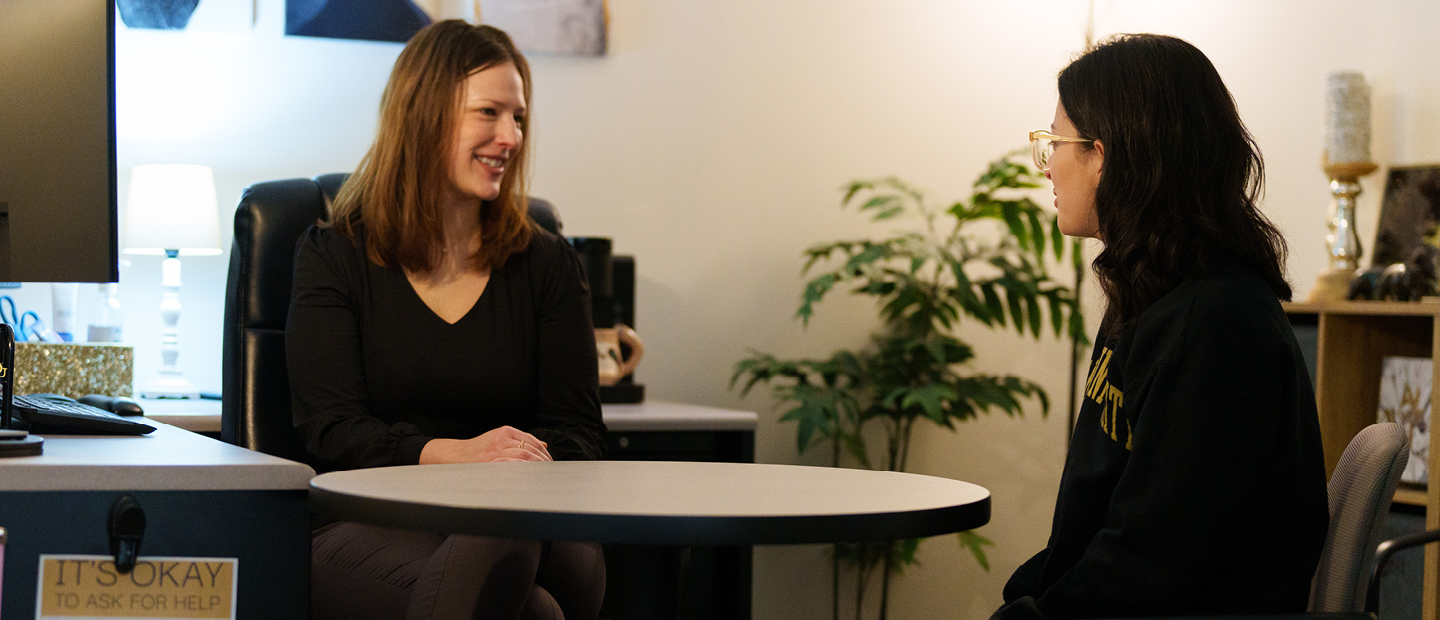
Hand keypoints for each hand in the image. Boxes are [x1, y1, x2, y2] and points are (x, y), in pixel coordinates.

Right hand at [419, 426, 551, 463]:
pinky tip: (530, 476)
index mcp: (505, 431)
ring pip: (524, 455)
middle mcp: (501, 438)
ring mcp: (496, 450)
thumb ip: (520, 440)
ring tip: (542, 474)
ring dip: (536, 465)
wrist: (455, 455)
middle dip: (542, 460)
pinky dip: (524, 469)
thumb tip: (544, 445)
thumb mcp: (499, 439)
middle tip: (549, 470)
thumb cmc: (479, 450)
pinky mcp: (490, 461)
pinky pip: (513, 464)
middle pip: (529, 447)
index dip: (543, 452)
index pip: (531, 439)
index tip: (549, 462)